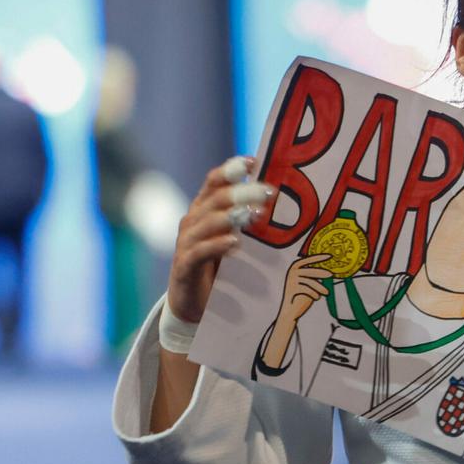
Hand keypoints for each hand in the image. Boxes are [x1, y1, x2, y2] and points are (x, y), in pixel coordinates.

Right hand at [166, 158, 274, 322]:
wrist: (192, 302)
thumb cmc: (219, 265)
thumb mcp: (235, 238)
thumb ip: (248, 219)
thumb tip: (280, 200)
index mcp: (204, 209)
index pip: (215, 181)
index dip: (231, 169)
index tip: (253, 161)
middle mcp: (193, 221)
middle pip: (215, 199)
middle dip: (241, 193)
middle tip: (268, 192)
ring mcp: (186, 243)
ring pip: (207, 222)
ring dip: (231, 217)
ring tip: (254, 215)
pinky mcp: (184, 266)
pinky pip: (199, 252)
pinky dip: (217, 246)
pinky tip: (234, 244)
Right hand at [276, 252, 332, 328]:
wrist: (291, 310)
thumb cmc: (302, 295)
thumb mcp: (309, 283)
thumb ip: (315, 276)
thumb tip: (329, 272)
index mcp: (295, 267)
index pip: (307, 259)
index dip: (318, 258)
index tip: (329, 256)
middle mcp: (292, 272)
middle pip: (310, 270)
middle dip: (321, 273)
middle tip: (331, 275)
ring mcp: (291, 280)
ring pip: (310, 281)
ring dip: (320, 287)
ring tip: (326, 293)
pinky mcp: (291, 288)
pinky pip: (307, 289)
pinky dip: (314, 294)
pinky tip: (317, 298)